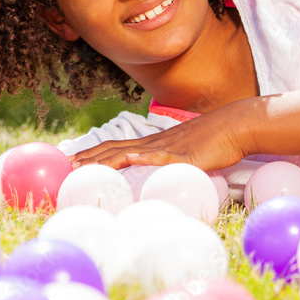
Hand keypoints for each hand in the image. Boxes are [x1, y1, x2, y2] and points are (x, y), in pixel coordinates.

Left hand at [70, 103, 250, 171]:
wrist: (235, 125)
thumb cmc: (215, 140)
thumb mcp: (186, 152)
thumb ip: (171, 160)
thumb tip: (160, 173)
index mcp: (153, 143)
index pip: (115, 147)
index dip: (93, 153)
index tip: (72, 160)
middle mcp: (154, 143)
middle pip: (113, 149)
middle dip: (87, 157)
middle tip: (64, 166)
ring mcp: (167, 148)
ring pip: (128, 153)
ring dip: (103, 160)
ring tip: (82, 166)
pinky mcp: (183, 156)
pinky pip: (160, 157)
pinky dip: (142, 158)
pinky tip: (129, 159)